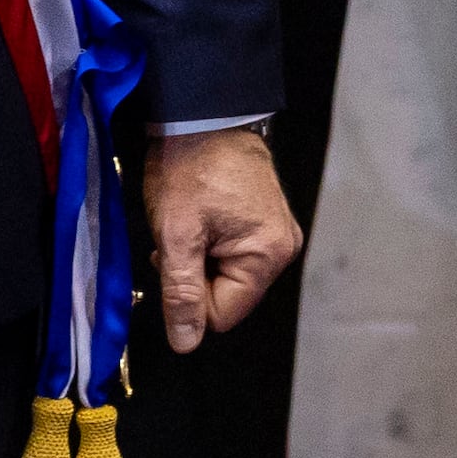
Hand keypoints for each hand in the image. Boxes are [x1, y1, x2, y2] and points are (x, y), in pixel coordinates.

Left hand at [143, 126, 301, 351]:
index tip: (173, 258)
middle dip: (195, 276)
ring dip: (200, 259)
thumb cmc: (189, 166)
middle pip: (229, 296)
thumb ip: (182, 293)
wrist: (201, 114)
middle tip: (179, 237)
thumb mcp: (177, 234)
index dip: (188, 296)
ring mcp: (278, 233)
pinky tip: (200, 217)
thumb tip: (187, 343)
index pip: (222, 315)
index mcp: (268, 254)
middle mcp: (283, 248)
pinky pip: (235, 253)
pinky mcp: (267, 221)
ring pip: (228, 275)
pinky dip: (210, 244)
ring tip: (188, 222)